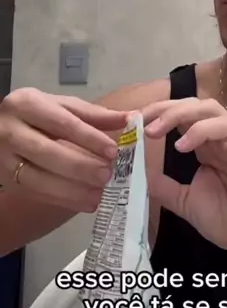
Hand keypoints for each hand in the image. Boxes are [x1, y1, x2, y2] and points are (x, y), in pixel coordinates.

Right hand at [0, 88, 127, 210]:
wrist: (2, 128)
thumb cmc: (38, 115)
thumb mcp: (63, 107)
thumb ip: (95, 115)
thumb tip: (132, 119)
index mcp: (27, 104)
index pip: (62, 123)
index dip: (88, 138)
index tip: (113, 151)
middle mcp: (11, 130)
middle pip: (46, 152)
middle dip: (79, 166)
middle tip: (107, 176)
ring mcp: (4, 157)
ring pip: (36, 178)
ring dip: (71, 190)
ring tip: (98, 195)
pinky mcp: (6, 179)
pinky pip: (35, 193)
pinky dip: (62, 200)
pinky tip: (85, 203)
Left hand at [143, 97, 226, 249]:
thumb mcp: (185, 202)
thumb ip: (163, 186)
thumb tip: (135, 171)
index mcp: (207, 147)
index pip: (182, 117)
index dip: (157, 114)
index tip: (131, 121)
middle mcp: (220, 138)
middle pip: (193, 105)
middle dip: (164, 107)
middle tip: (138, 119)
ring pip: (209, 107)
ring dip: (178, 113)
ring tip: (153, 130)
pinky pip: (226, 125)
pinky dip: (201, 130)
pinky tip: (181, 146)